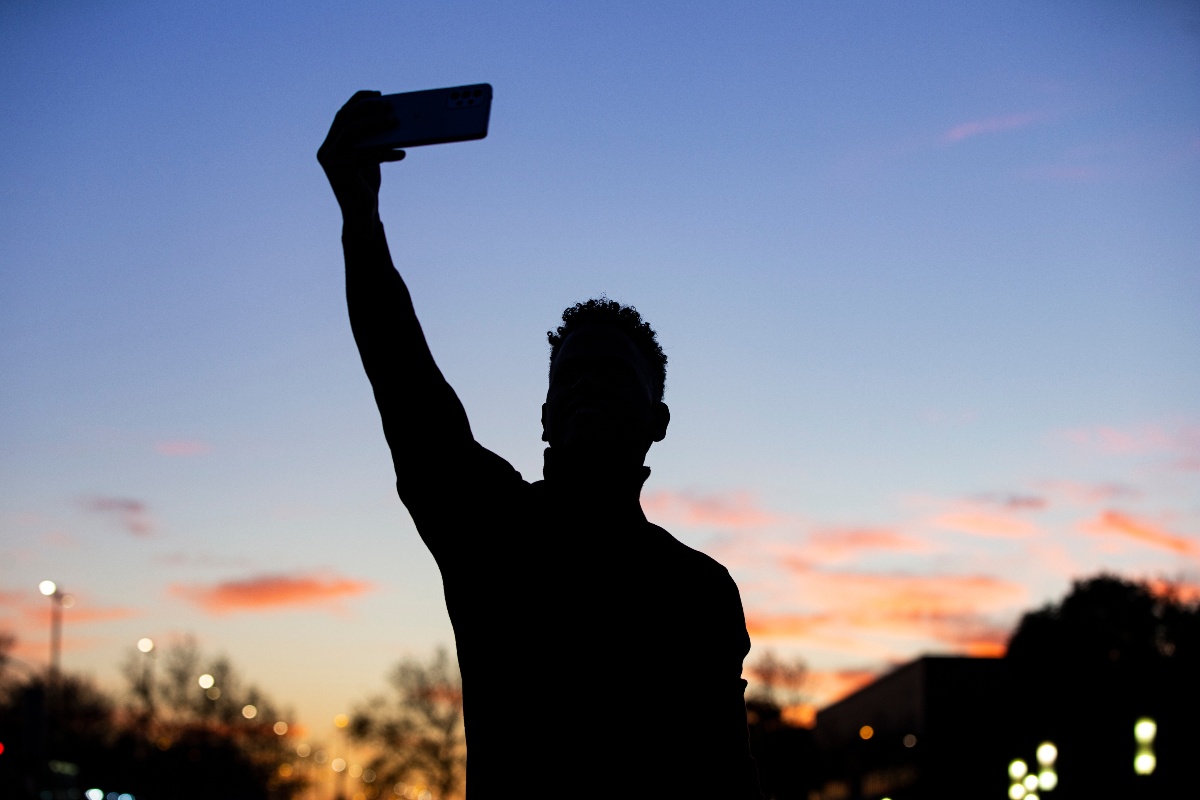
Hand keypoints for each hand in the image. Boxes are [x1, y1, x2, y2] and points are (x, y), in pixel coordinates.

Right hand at [317, 90, 406, 223]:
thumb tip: (393, 118)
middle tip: (390, 106)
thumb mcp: (370, 157)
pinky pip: (363, 155)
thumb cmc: (367, 185)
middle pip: (345, 119)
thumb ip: (373, 139)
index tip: (379, 93)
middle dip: (367, 108)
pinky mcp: (338, 172)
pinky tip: (402, 154)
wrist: (362, 216)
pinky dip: (384, 152)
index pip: (342, 114)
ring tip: (396, 122)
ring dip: (374, 124)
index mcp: (331, 143)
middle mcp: (326, 150)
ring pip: (351, 132)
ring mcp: (329, 161)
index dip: (359, 100)